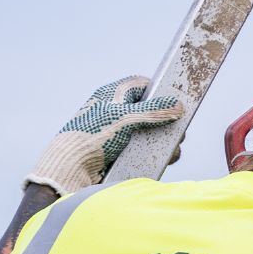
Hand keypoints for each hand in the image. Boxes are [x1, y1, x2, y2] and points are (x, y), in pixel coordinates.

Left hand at [27, 76, 183, 195]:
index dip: (159, 92)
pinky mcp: (124, 152)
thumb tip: (178, 105)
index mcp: (113, 95)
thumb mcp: (125, 118)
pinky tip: (163, 159)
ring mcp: (122, 133)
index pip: (141, 85)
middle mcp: (118, 112)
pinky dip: (157, 153)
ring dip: (164, 141)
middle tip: (177, 132)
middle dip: (167, 122)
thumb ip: (153, 112)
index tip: (175, 102)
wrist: (75, 167)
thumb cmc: (93, 136)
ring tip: (171, 150)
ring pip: (152, 132)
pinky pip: (146, 149)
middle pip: (151, 111)